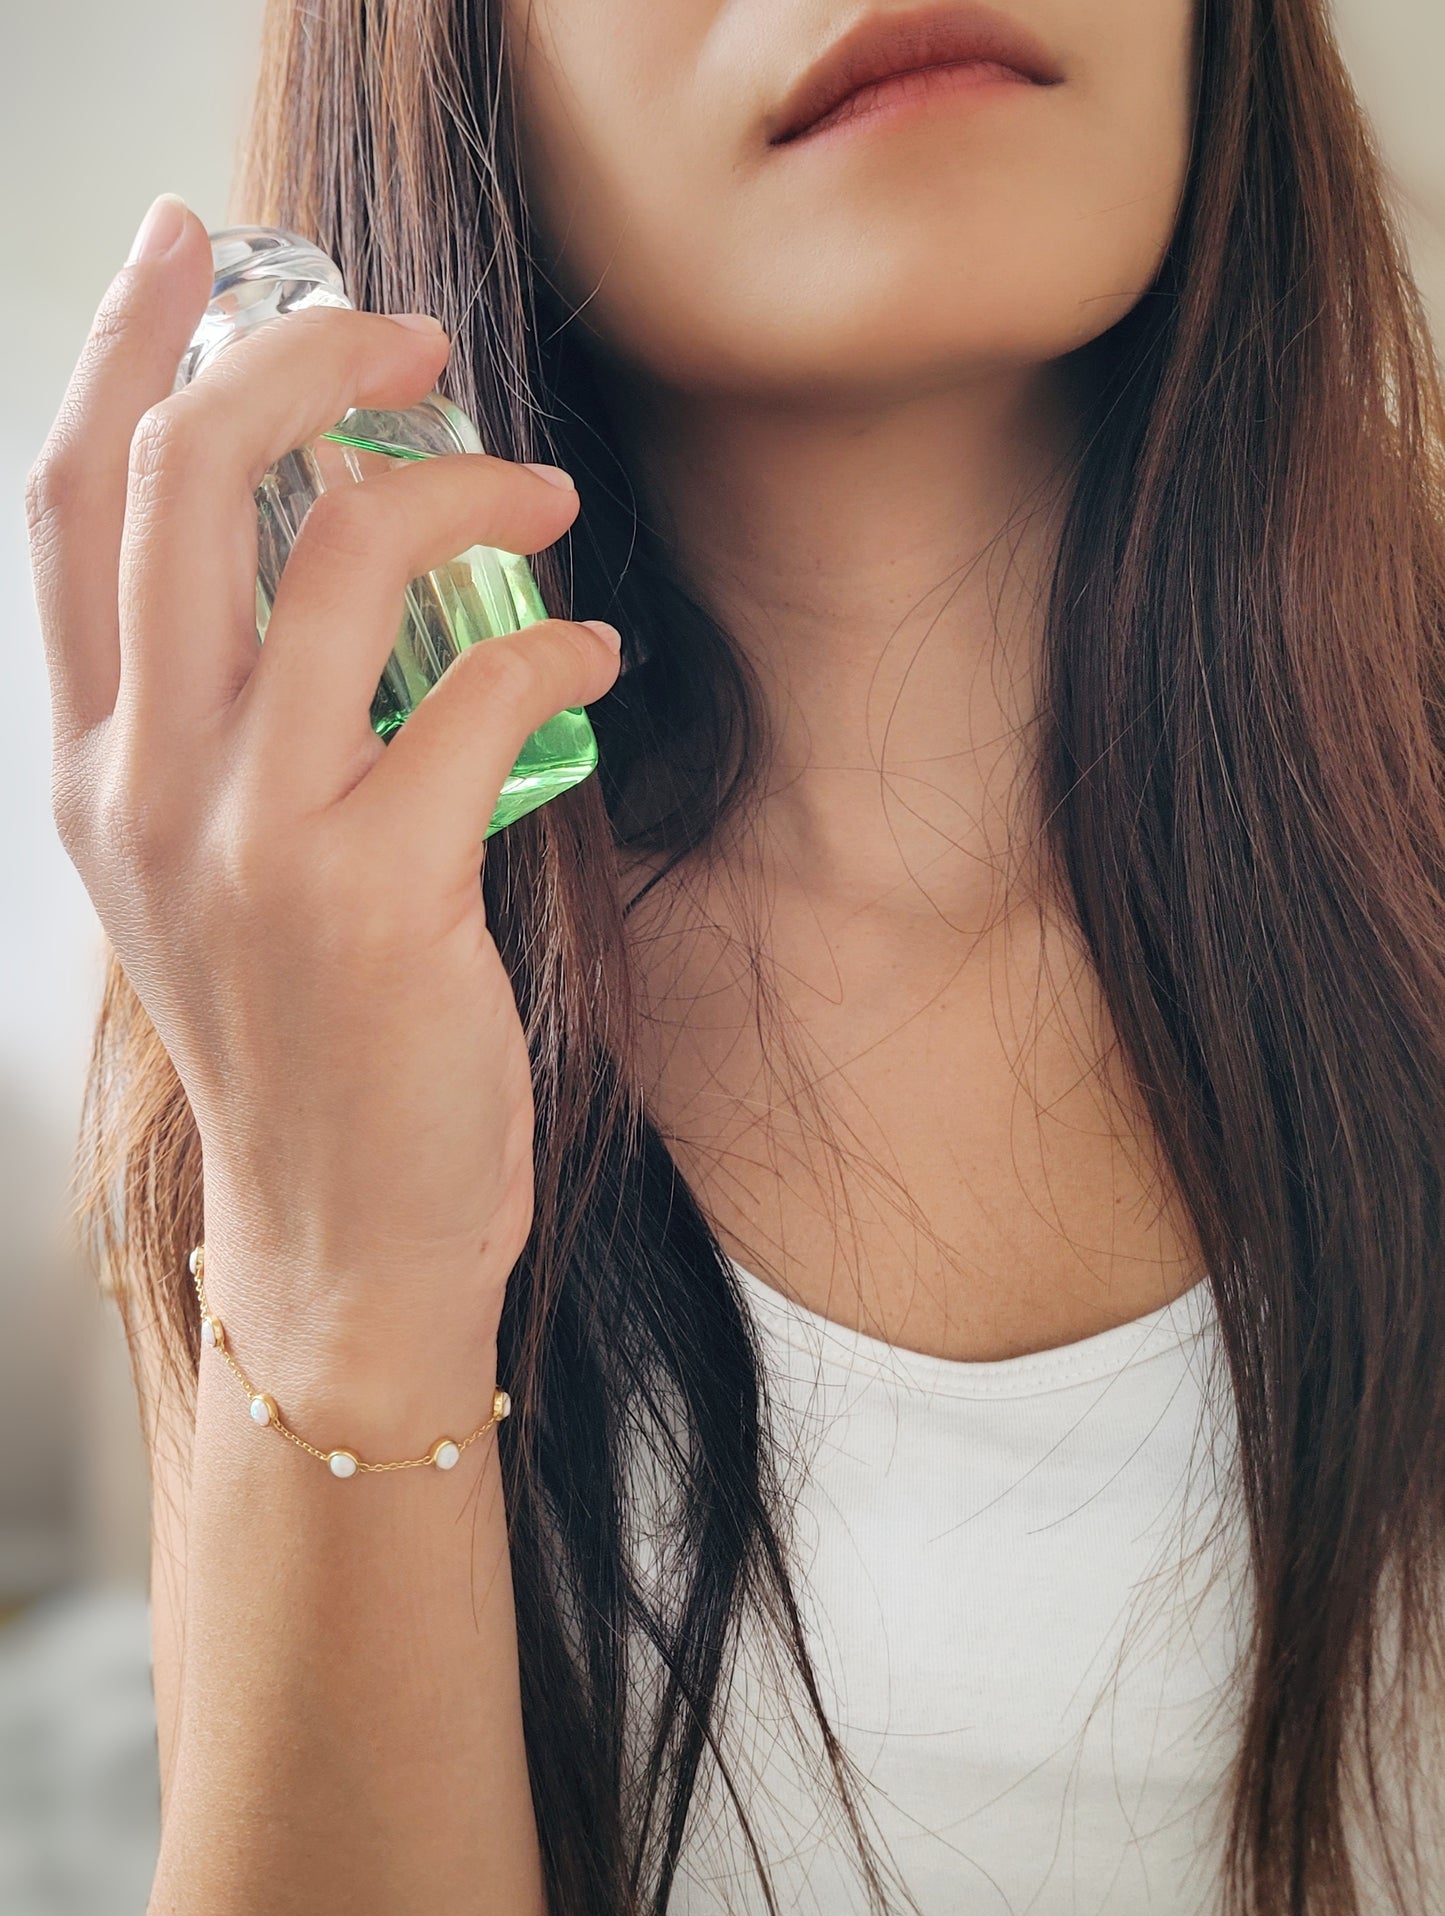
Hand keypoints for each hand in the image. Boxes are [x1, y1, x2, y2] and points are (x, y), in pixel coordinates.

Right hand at [25, 194, 620, 1382]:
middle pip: (190, 478)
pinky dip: (554, 635)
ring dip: (467, 485)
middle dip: (307, 356)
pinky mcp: (378, 892)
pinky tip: (587, 643)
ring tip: (541, 492)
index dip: (120, 346)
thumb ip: (233, 724)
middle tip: (410, 335)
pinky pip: (482, 690)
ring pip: (345, 557)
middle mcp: (146, 785)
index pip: (72, 504)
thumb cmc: (303, 1042)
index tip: (186, 246)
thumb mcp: (211, 875)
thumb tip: (337, 559)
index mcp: (96, 766)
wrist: (339, 1234)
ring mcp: (252, 839)